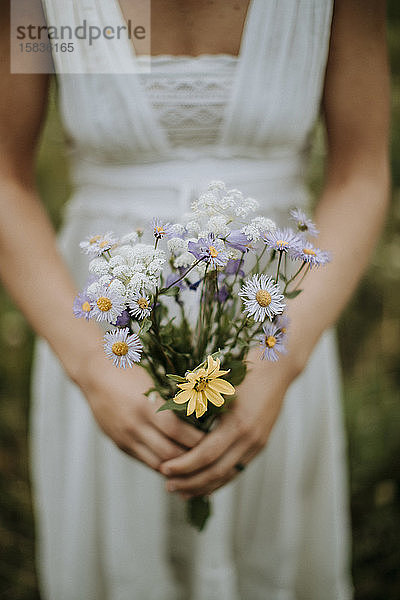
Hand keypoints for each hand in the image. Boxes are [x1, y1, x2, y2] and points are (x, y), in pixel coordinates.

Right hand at [77, 349, 204, 470]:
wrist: (95, 375)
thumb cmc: (131, 372)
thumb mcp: (154, 382)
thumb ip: (174, 400)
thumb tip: (204, 412)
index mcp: (146, 406)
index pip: (179, 432)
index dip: (198, 440)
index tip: (216, 439)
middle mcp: (135, 425)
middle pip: (170, 452)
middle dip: (193, 458)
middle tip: (211, 456)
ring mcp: (125, 437)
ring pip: (158, 463)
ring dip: (179, 467)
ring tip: (198, 464)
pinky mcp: (119, 444)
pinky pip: (145, 461)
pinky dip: (163, 464)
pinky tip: (178, 462)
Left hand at [159, 348, 297, 496]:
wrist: (276, 371)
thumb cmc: (243, 372)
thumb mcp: (218, 386)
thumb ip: (199, 406)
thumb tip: (169, 425)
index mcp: (236, 422)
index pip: (206, 454)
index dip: (184, 465)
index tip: (164, 468)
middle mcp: (249, 438)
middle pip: (216, 471)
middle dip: (190, 481)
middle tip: (167, 485)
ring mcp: (257, 444)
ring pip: (227, 475)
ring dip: (203, 486)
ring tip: (181, 492)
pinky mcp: (259, 446)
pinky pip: (237, 470)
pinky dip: (219, 481)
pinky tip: (203, 486)